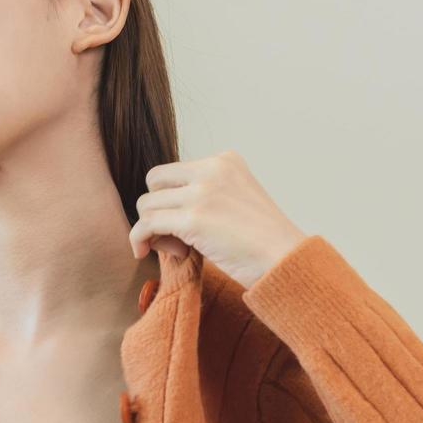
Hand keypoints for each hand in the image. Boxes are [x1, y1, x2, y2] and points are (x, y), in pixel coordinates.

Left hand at [128, 149, 307, 289]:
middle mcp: (212, 169)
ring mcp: (202, 193)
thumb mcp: (236, 200)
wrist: (284, 261)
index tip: (187, 226)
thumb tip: (158, 208)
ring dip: (151, 229)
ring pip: (146, 204)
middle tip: (173, 235)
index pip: (175, 172)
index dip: (173, 200)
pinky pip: (146, 224)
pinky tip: (144, 251)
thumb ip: (205, 194)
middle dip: (157, 208)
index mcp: (225, 160)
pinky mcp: (193, 219)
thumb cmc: (262, 242)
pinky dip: (139, 238)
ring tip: (175, 248)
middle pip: (154, 181)